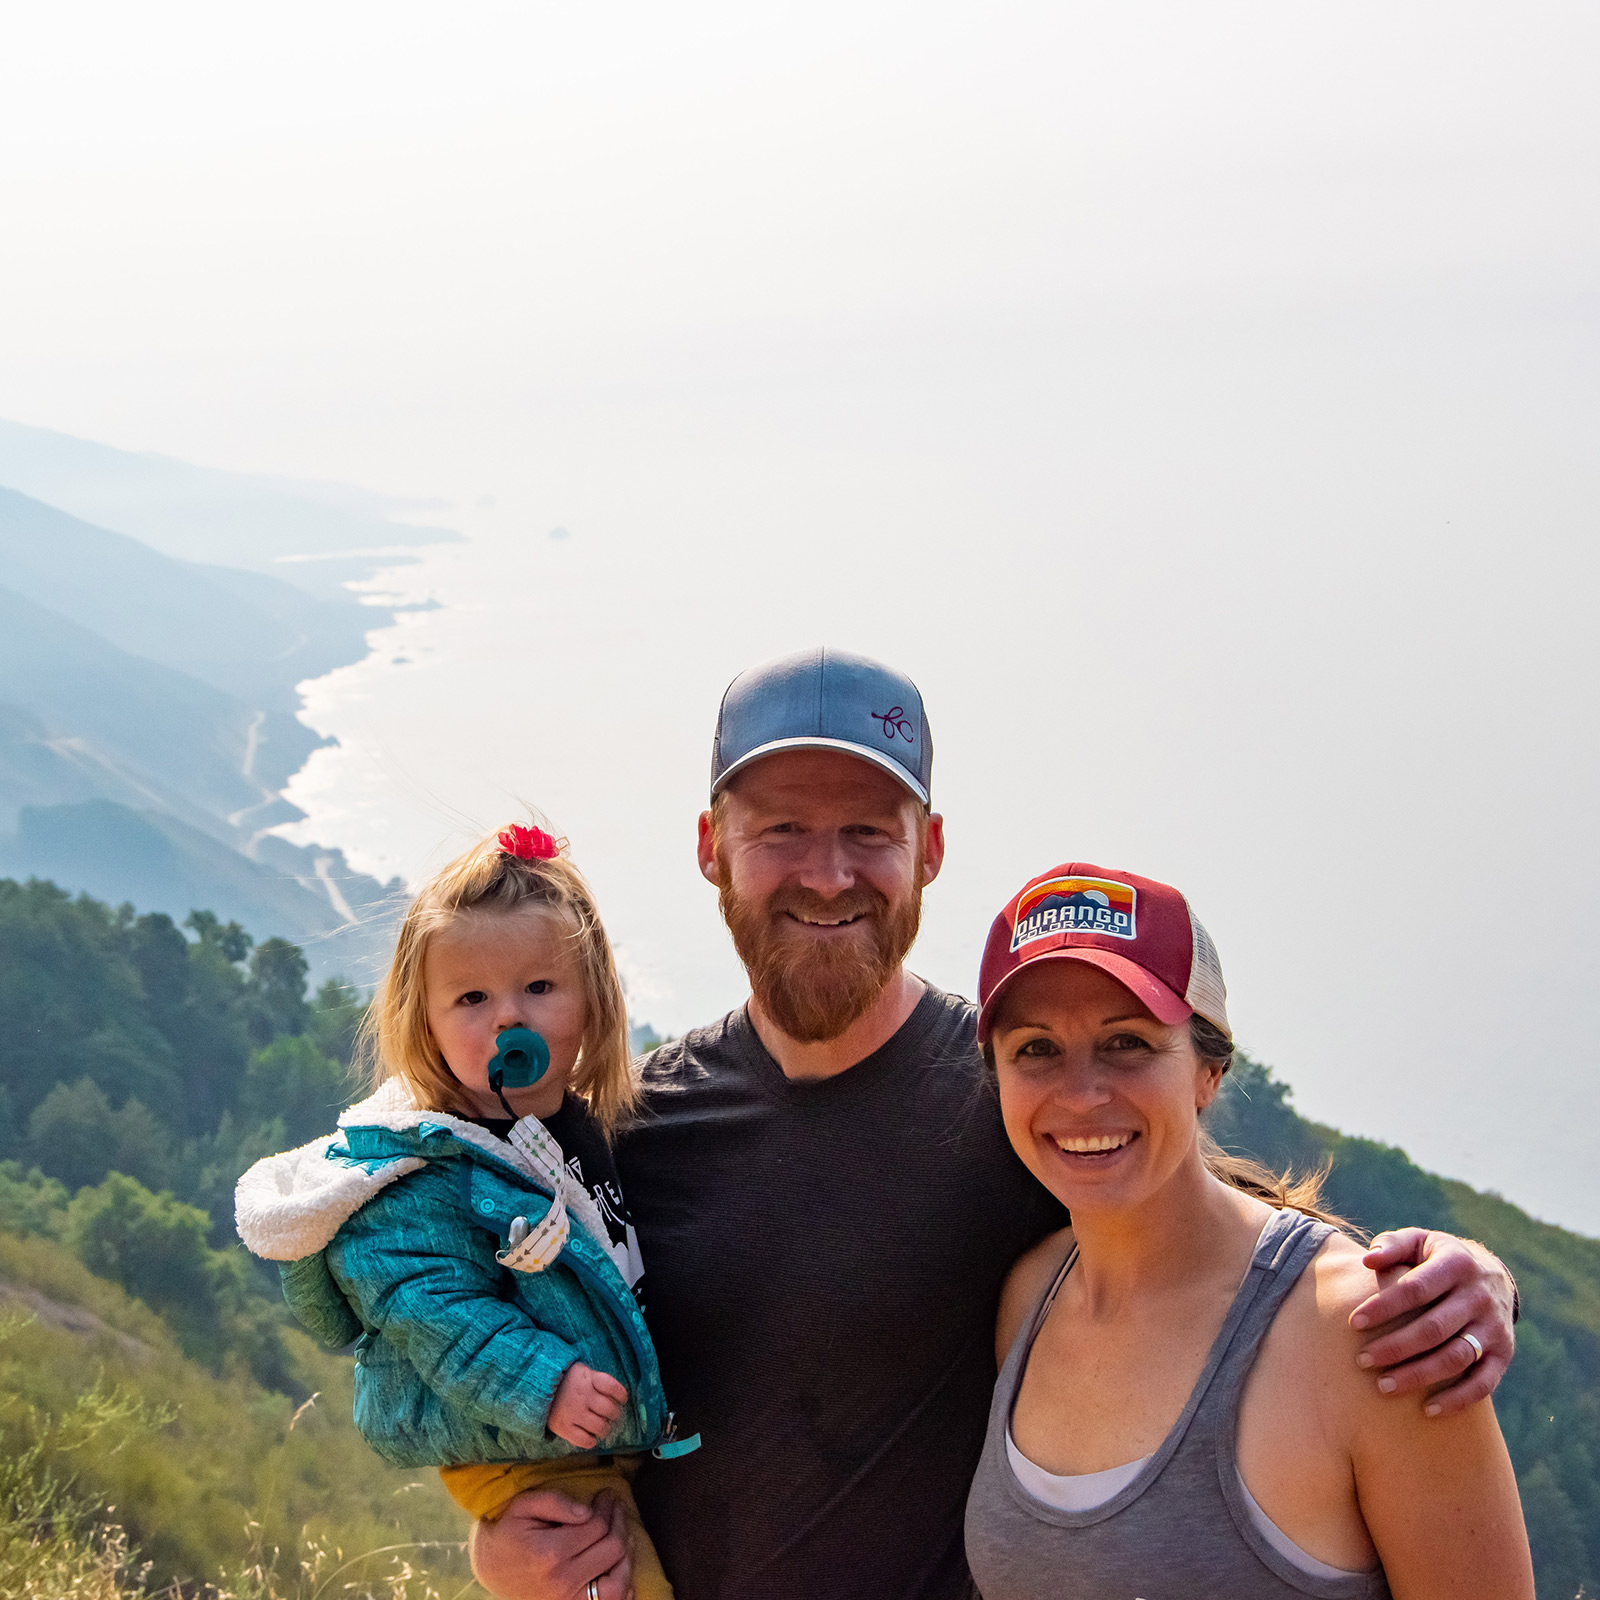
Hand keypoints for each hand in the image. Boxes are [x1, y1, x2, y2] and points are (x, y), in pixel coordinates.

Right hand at [470, 1488, 633, 1599]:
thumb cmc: (509, 1532)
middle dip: (620, 1523)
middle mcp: (562, 1581)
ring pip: (617, 1583)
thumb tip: (588, 1511)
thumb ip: (556, 1502)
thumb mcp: (524, 1505)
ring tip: (622, 1535)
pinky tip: (620, 1565)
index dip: (607, 1507)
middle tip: (615, 1507)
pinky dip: (622, 1586)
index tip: (606, 1495)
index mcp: (550, 1552)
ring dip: (627, 1556)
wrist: (491, 1568)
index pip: (598, 1527)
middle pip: (612, 1550)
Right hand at [549, 1363, 628, 1448]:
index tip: (621, 1399)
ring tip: (601, 1426)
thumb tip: (618, 1397)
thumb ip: (599, 1381)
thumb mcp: (583, 1372)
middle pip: (610, 1409)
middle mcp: (581, 1396)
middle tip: (611, 1415)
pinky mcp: (563, 1428)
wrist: (537, 1388)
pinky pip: (586, 1441)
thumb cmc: (568, 1381)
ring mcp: (572, 1413)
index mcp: (587, 1379)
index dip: (621, 1394)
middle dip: (614, 1414)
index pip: (612, 1386)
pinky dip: (591, 1441)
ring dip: (605, 1428)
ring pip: (600, 1427)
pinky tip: (590, 1435)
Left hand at [1350, 1228, 1515, 1416]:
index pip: (1415, 1289)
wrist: (1494, 1274)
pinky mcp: (1504, 1354)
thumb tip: (1367, 1260)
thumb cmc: (1437, 1258)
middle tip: (1362, 1360)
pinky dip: (1457, 1400)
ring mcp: (1494, 1328)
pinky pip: (1483, 1383)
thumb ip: (1392, 1245)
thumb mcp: (1419, 1241)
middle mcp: (1479, 1297)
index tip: (1353, 1323)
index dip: (1384, 1307)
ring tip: (1383, 1386)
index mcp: (1456, 1264)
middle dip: (1395, 1347)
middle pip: (1434, 1329)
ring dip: (1419, 1376)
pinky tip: (1427, 1410)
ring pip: (1456, 1358)